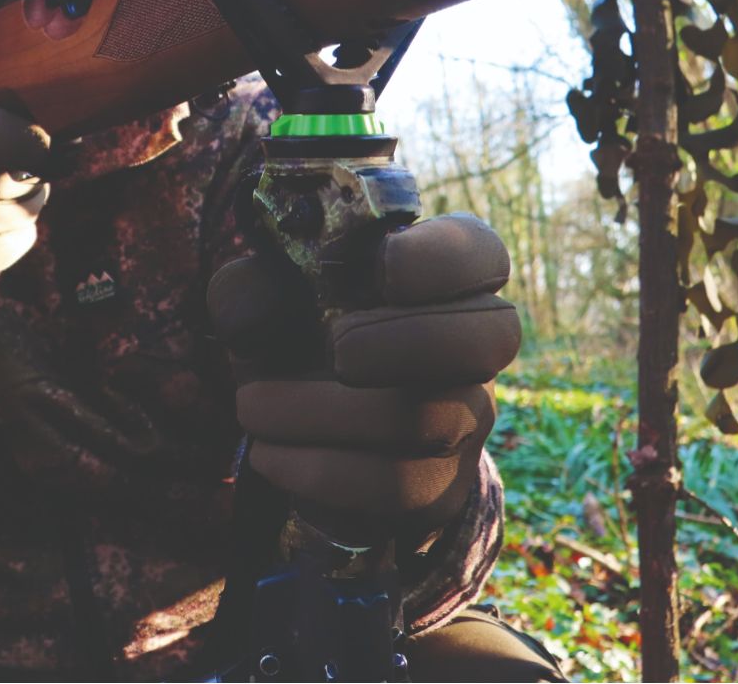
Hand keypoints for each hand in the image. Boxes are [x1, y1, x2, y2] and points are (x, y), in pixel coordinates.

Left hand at [209, 213, 520, 534]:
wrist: (307, 433)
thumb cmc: (298, 338)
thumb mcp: (267, 303)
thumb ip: (250, 291)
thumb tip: (246, 314)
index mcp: (441, 276)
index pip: (481, 252)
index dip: (441, 258)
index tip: (379, 266)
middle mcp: (473, 344)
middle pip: (491, 335)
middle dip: (405, 340)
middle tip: (333, 349)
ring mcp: (467, 418)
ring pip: (431, 418)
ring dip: (325, 414)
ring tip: (252, 407)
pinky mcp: (441, 485)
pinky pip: (398, 484)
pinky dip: (320, 469)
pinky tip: (269, 453)